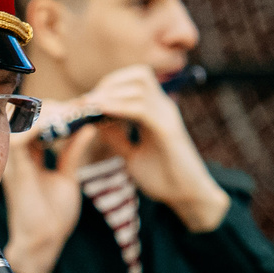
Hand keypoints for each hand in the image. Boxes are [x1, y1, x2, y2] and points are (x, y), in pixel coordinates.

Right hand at [0, 116, 85, 272]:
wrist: (44, 242)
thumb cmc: (54, 216)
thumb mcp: (69, 177)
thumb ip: (73, 152)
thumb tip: (87, 127)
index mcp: (28, 155)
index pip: (37, 121)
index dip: (59, 111)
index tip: (84, 106)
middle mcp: (18, 155)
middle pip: (28, 115)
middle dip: (55, 108)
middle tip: (82, 106)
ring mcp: (14, 160)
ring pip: (23, 121)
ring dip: (50, 114)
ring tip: (75, 113)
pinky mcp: (15, 169)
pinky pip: (22, 138)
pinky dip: (41, 127)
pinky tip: (62, 124)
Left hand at [78, 66, 228, 231]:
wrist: (187, 198)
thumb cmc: (163, 178)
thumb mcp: (132, 154)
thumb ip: (117, 137)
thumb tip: (96, 122)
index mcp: (156, 111)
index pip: (135, 81)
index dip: (109, 85)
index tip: (86, 102)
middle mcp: (163, 108)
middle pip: (138, 74)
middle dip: (109, 82)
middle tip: (87, 101)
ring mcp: (167, 116)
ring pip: (140, 84)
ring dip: (111, 91)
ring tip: (90, 105)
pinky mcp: (168, 130)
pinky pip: (142, 107)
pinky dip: (119, 106)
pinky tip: (101, 111)